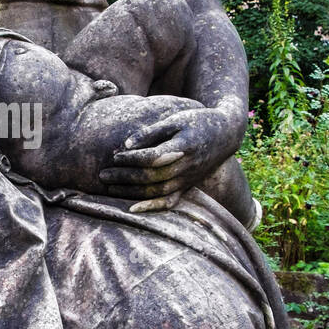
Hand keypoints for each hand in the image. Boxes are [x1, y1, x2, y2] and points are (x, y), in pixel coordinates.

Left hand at [99, 104, 236, 202]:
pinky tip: (132, 209)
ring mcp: (187, 179)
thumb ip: (151, 131)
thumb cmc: (197, 121)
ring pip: (157, 191)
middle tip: (103, 174)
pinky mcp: (187, 186)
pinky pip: (169, 202)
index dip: (132, 158)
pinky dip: (151, 207)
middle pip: (151, 177)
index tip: (115, 155)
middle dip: (124, 177)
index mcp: (183, 147)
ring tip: (110, 188)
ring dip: (131, 192)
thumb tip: (126, 144)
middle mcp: (186, 167)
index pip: (152, 158)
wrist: (226, 134)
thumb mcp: (176, 119)